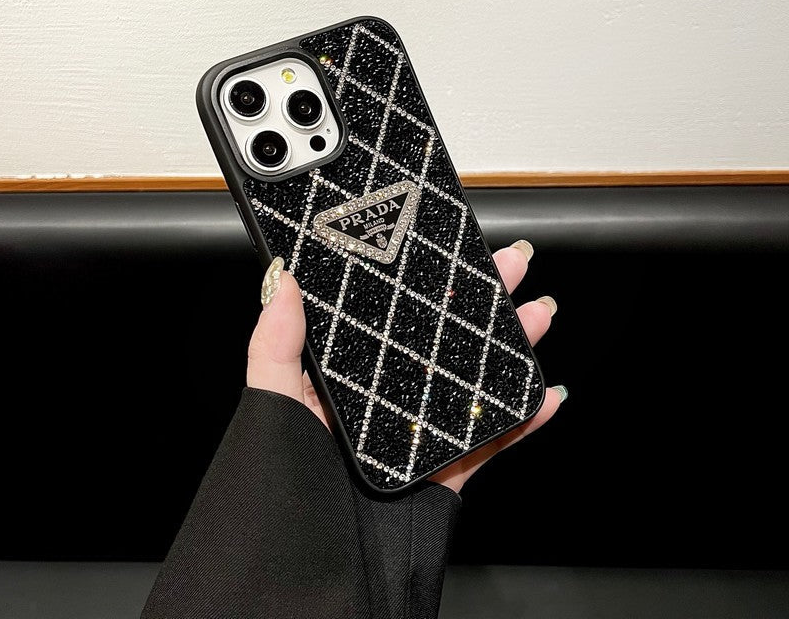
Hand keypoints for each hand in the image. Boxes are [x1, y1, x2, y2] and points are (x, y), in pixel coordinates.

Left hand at [247, 241, 565, 492]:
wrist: (311, 569)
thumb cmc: (282, 482)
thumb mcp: (272, 401)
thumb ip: (276, 344)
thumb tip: (282, 279)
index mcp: (349, 374)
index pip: (394, 314)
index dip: (427, 280)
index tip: (454, 250)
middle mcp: (388, 398)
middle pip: (444, 340)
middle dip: (484, 301)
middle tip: (513, 266)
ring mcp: (419, 434)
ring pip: (474, 381)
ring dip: (512, 349)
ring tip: (539, 316)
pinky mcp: (444, 472)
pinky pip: (491, 442)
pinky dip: (523, 422)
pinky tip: (546, 396)